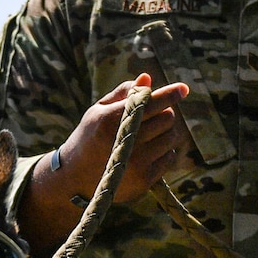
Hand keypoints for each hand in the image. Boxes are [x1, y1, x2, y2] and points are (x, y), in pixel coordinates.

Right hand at [55, 75, 191, 205]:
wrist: (74, 179)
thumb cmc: (88, 138)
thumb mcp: (97, 112)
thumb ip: (123, 93)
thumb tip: (147, 78)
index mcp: (111, 119)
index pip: (150, 102)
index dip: (170, 94)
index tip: (183, 89)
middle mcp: (125, 140)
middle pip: (167, 118)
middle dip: (164, 113)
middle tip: (153, 117)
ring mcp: (136, 162)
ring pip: (172, 137)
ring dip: (166, 133)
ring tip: (149, 135)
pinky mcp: (145, 179)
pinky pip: (170, 157)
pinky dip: (164, 152)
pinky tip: (149, 152)